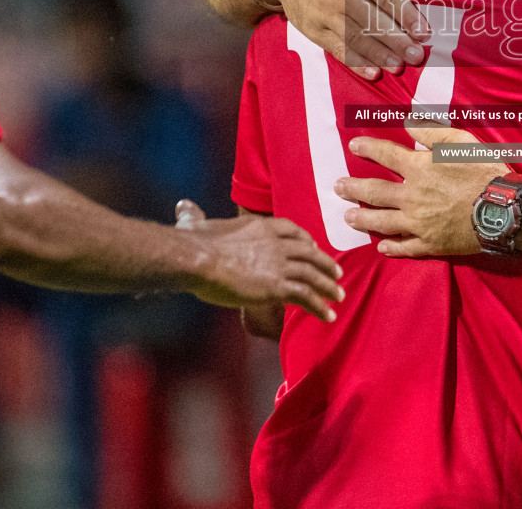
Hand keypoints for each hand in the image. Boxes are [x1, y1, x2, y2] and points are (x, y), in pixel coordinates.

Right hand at [174, 200, 344, 321]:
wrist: (196, 258)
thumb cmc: (191, 243)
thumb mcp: (195, 223)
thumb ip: (193, 216)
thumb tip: (183, 205)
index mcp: (259, 226)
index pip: (291, 230)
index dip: (305, 240)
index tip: (314, 247)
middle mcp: (274, 242)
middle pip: (309, 252)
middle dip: (325, 264)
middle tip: (337, 274)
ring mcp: (278, 264)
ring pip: (312, 274)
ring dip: (328, 287)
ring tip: (338, 297)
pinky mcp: (276, 286)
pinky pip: (306, 296)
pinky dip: (320, 306)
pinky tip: (328, 315)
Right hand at [261, 0, 430, 79]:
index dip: (407, 16)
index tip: (424, 32)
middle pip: (373, 22)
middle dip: (398, 41)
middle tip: (417, 56)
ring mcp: (325, 13)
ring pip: (356, 39)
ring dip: (380, 55)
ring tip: (399, 67)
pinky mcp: (314, 29)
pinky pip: (338, 49)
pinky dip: (356, 62)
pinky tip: (373, 72)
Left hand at [337, 122, 506, 256]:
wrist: (503, 209)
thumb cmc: (484, 172)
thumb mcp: (460, 142)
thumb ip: (431, 131)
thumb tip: (408, 120)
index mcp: (419, 169)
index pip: (385, 155)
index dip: (368, 148)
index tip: (353, 145)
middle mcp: (412, 197)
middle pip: (374, 192)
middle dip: (353, 188)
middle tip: (337, 187)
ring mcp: (419, 223)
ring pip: (382, 222)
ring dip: (362, 219)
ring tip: (347, 218)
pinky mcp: (431, 244)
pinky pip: (405, 248)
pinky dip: (391, 247)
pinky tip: (381, 247)